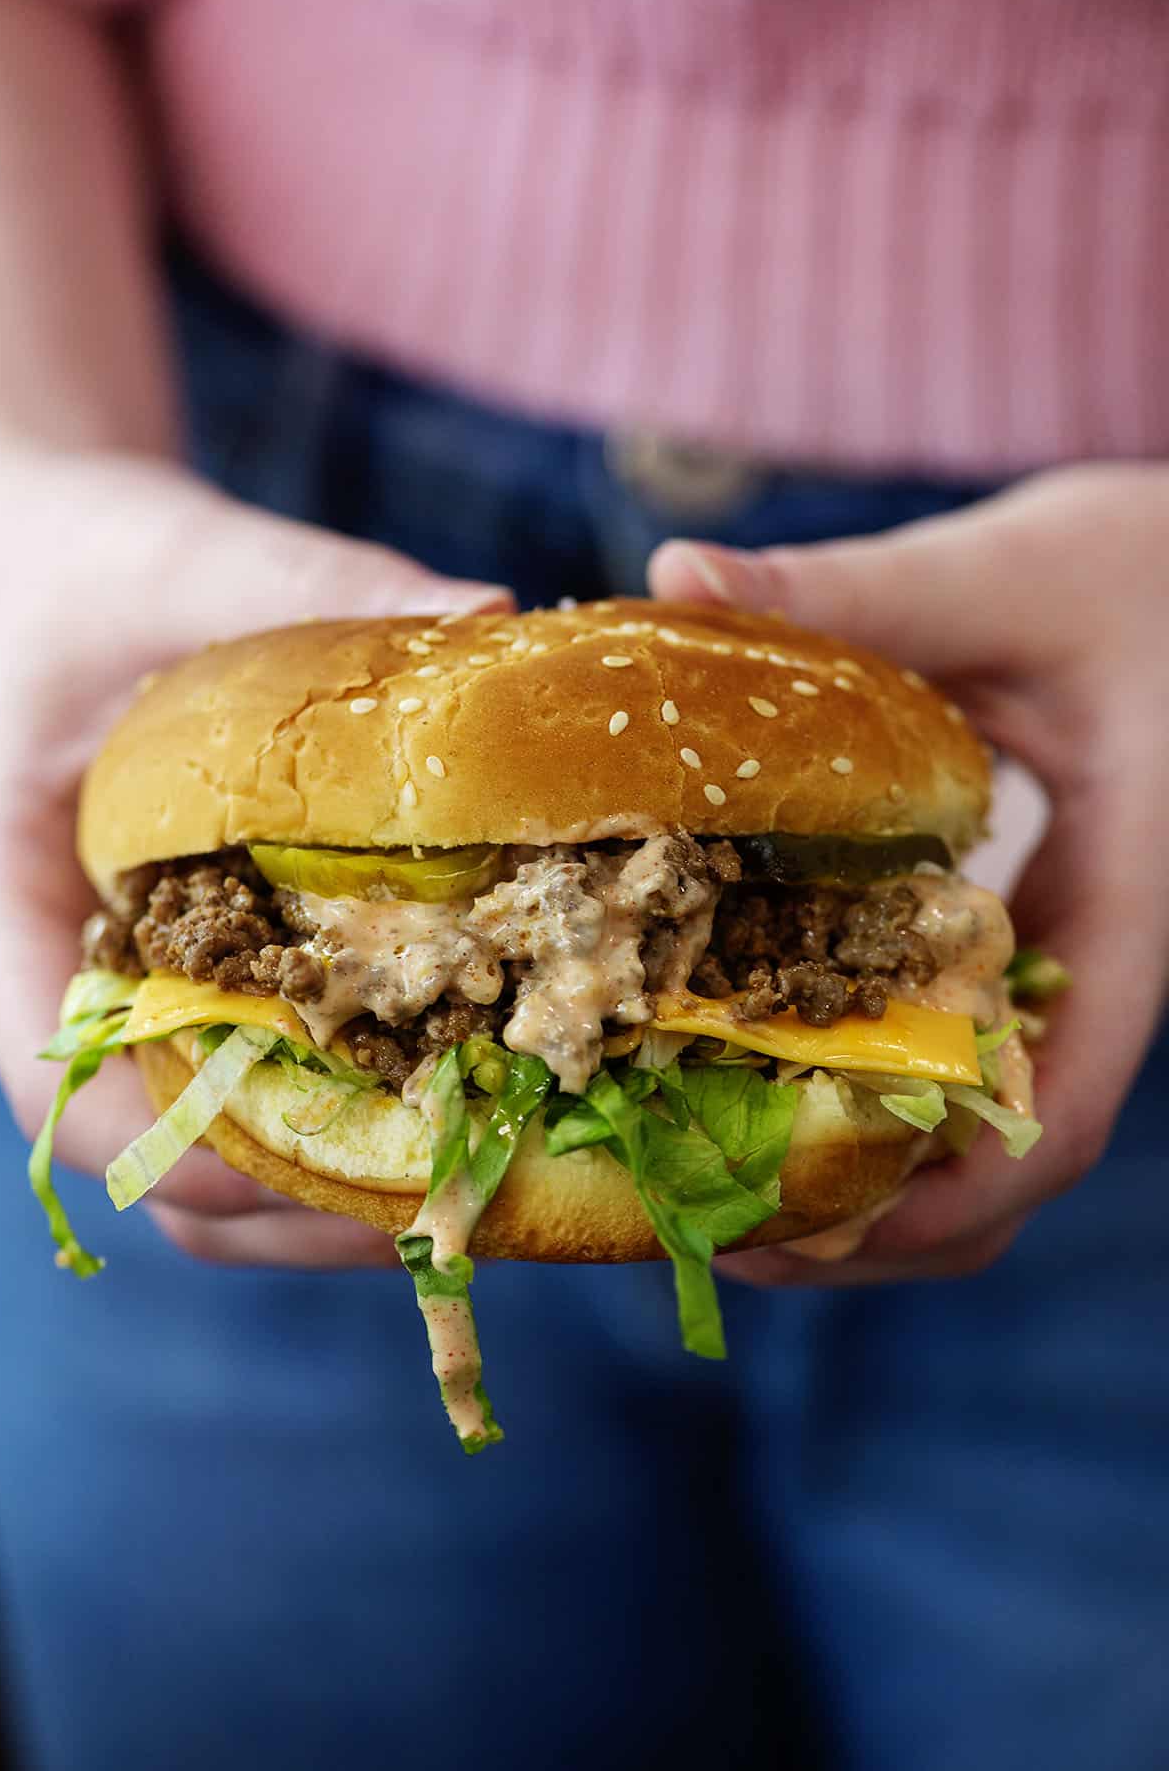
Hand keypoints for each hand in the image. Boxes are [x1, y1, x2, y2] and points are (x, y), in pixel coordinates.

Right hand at [0, 444, 510, 1269]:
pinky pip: (279, 1082)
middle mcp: (81, 978)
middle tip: (449, 1187)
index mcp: (10, 905)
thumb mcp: (169, 561)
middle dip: (292, 1205)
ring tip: (486, 1166)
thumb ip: (301, 579)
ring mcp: (151, 993)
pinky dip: (364, 1113)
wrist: (57, 565)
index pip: (55, 1087)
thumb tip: (489, 612)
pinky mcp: (217, 978)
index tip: (303, 1165)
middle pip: (157, 1164)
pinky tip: (481, 1085)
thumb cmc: (82, 567)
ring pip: (224, 1153)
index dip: (174, 1151)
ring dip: (343, 1187)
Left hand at [650, 463, 1168, 1284]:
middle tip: (721, 1223)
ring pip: (977, 1126)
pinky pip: (948, 1049)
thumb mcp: (1011, 575)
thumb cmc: (1144, 572)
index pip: (1064, 1107)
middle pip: (1010, 1164)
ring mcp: (1056, 961)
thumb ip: (863, 591)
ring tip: (714, 1173)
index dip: (947, 1197)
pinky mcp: (1014, 933)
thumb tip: (678, 581)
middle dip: (875, 1224)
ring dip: (861, 1176)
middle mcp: (1093, 962)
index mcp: (1127, 905)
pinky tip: (747, 1062)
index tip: (810, 1227)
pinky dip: (861, 1086)